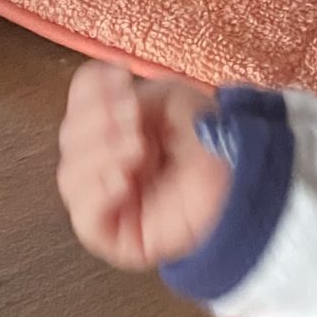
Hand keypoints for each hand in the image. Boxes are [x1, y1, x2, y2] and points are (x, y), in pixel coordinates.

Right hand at [56, 62, 231, 270]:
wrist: (246, 180)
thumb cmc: (213, 141)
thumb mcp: (171, 100)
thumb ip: (130, 97)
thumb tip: (101, 105)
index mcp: (112, 129)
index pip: (77, 108)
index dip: (90, 92)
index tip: (119, 79)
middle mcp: (105, 163)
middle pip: (70, 140)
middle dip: (96, 123)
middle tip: (131, 117)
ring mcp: (108, 201)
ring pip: (71, 178)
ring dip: (99, 155)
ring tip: (138, 148)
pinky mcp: (117, 236)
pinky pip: (85, 219)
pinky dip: (96, 194)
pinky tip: (122, 179)